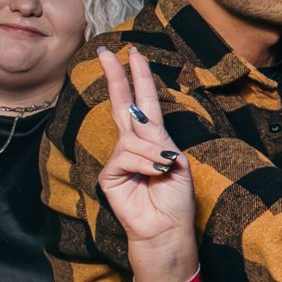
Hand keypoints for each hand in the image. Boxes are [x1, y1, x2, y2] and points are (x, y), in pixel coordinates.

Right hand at [94, 48, 199, 281]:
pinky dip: (144, 163)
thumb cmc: (176, 199)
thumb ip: (157, 141)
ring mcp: (120, 159)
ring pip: (132, 137)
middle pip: (123, 104)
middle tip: (105, 52)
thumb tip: (137, 126)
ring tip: (164, 170)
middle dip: (116, 77)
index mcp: (154, 139)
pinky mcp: (110, 176)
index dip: (139, 78)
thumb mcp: (176, 163)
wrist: (168, 230)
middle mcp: (135, 144)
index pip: (144, 102)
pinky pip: (126, 157)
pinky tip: (155, 174)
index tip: (132, 54)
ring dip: (151, 151)